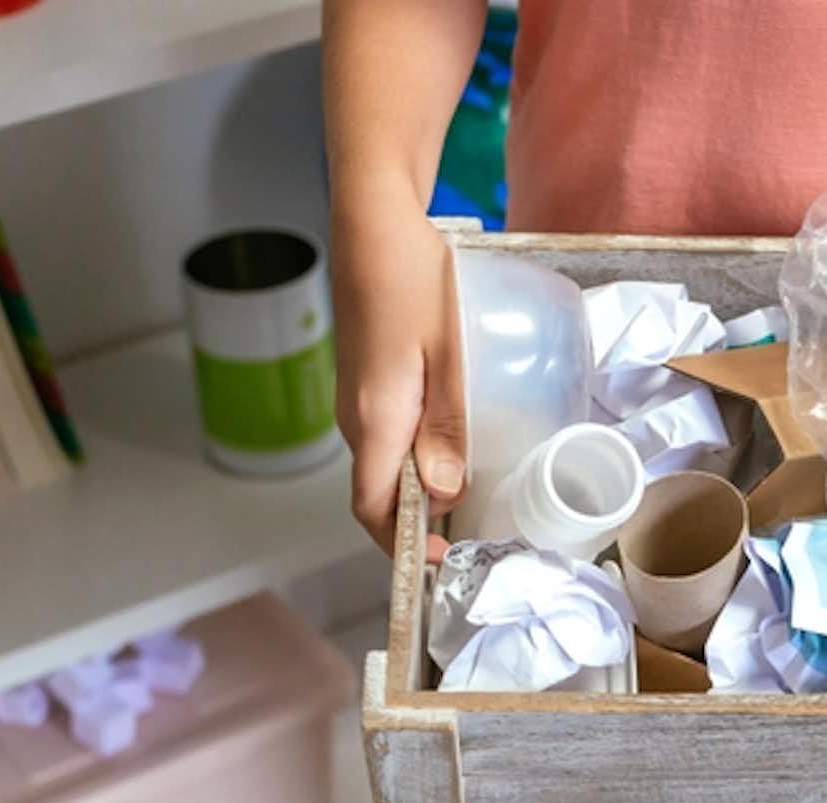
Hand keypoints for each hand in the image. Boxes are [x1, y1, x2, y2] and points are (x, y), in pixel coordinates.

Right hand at [334, 196, 465, 560]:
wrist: (373, 221)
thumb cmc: (412, 275)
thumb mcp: (448, 352)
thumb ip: (447, 425)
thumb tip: (443, 493)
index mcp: (374, 417)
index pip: (372, 508)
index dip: (403, 544)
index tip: (442, 557)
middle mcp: (355, 416)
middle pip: (377, 494)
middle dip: (416, 525)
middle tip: (471, 533)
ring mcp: (355, 398)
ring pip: (382, 464)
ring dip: (417, 490)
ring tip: (469, 496)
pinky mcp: (364, 380)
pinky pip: (384, 435)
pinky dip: (412, 456)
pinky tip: (451, 444)